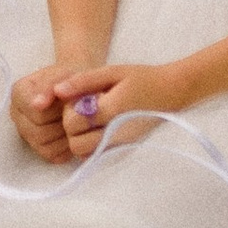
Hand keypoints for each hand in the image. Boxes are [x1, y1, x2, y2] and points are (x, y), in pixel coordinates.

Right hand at [7, 63, 81, 165]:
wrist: (79, 87)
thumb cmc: (71, 79)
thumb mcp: (63, 74)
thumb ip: (49, 86)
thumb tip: (37, 104)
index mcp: (18, 93)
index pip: (35, 112)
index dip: (55, 109)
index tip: (68, 101)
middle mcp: (17, 116)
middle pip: (38, 131)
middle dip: (61, 122)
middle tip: (76, 112)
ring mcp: (28, 135)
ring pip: (45, 146)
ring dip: (65, 135)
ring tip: (76, 122)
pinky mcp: (42, 150)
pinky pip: (54, 156)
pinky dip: (68, 147)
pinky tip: (74, 133)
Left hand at [51, 62, 182, 158]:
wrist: (171, 92)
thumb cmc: (141, 78)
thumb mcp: (111, 71)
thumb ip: (83, 81)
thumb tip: (57, 91)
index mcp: (111, 110)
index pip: (73, 122)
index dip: (69, 111)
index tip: (79, 98)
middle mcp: (116, 133)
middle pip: (76, 144)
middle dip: (72, 129)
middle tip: (82, 111)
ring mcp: (122, 145)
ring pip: (85, 154)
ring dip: (80, 139)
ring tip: (90, 120)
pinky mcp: (125, 150)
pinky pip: (97, 156)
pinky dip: (91, 146)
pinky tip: (98, 128)